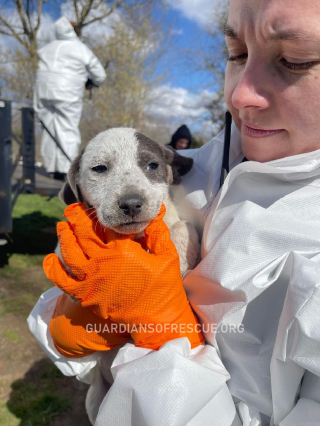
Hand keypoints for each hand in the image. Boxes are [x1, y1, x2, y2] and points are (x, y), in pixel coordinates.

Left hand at [44, 203, 203, 349]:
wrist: (156, 322)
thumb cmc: (165, 288)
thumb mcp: (167, 256)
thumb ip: (158, 232)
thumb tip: (156, 210)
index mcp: (123, 250)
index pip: (106, 224)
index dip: (98, 212)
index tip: (93, 204)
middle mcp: (103, 262)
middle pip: (83, 234)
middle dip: (76, 217)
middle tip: (72, 208)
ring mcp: (91, 280)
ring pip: (69, 253)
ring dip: (64, 237)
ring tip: (62, 226)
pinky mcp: (85, 296)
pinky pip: (62, 281)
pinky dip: (53, 269)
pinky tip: (50, 258)